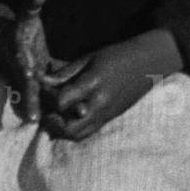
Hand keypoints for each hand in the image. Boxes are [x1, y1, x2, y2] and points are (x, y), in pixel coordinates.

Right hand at [0, 0, 51, 122]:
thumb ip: (33, 6)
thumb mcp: (25, 16)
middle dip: (32, 101)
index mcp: (20, 56)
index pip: (25, 70)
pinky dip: (37, 109)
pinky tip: (46, 124)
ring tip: (43, 124)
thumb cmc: (17, 25)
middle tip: (38, 119)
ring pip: (28, 97)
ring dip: (36, 110)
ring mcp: (21, 79)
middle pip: (26, 88)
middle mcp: (19, 70)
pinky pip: (33, 98)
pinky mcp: (26, 84)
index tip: (30, 94)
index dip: (28, 80)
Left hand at [39, 29, 182, 141]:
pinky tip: (70, 117)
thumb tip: (42, 81)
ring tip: (56, 116)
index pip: (61, 100)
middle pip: (68, 127)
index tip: (44, 86)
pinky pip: (88, 132)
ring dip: (62, 129)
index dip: (47, 95)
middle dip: (52, 121)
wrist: (148, 64)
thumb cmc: (117, 56)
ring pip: (77, 135)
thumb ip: (66, 72)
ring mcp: (106, 114)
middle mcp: (100, 103)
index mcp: (93, 83)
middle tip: (46, 109)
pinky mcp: (110, 118)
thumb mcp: (89, 58)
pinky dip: (74, 129)